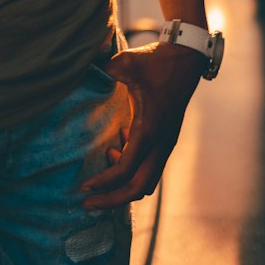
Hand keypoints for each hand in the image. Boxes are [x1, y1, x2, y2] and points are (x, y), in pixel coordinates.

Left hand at [81, 41, 203, 207]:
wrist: (186, 60)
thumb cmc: (155, 61)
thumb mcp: (126, 63)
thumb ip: (102, 71)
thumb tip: (78, 72)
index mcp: (149, 129)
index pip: (126, 170)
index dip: (104, 182)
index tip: (84, 186)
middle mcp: (160, 143)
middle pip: (138, 188)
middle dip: (112, 199)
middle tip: (87, 204)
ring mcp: (166, 144)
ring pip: (146, 182)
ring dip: (123, 188)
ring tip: (98, 180)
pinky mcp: (166, 141)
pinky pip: (149, 169)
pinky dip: (131, 172)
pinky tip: (114, 151)